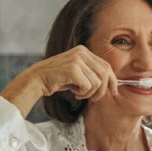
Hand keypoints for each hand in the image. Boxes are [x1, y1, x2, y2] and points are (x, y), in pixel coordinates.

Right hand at [0, 45, 118, 117]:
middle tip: (93, 99)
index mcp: (83, 51)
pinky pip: (89, 86)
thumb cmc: (58, 79)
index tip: (113, 91)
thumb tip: (112, 83)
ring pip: (97, 82)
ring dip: (89, 93)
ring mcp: (77, 59)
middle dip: (102, 90)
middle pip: (105, 74)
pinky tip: (74, 92)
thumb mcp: (77, 73)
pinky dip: (83, 93)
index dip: (113, 80)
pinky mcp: (73, 69)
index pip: (106, 66)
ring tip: (78, 94)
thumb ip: (92, 73)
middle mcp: (82, 52)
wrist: (37, 79)